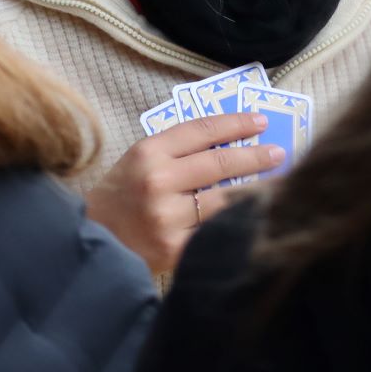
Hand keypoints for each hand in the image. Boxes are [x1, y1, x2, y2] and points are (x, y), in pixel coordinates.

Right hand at [86, 113, 284, 273]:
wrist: (91, 241)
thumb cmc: (120, 197)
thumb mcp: (140, 161)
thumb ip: (178, 150)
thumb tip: (234, 141)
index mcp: (149, 152)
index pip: (202, 129)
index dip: (236, 123)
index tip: (261, 122)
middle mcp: (158, 181)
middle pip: (220, 163)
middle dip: (256, 156)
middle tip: (279, 153)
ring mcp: (167, 217)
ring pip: (225, 199)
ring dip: (257, 191)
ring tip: (279, 185)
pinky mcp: (174, 249)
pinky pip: (216, 231)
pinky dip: (237, 222)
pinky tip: (255, 217)